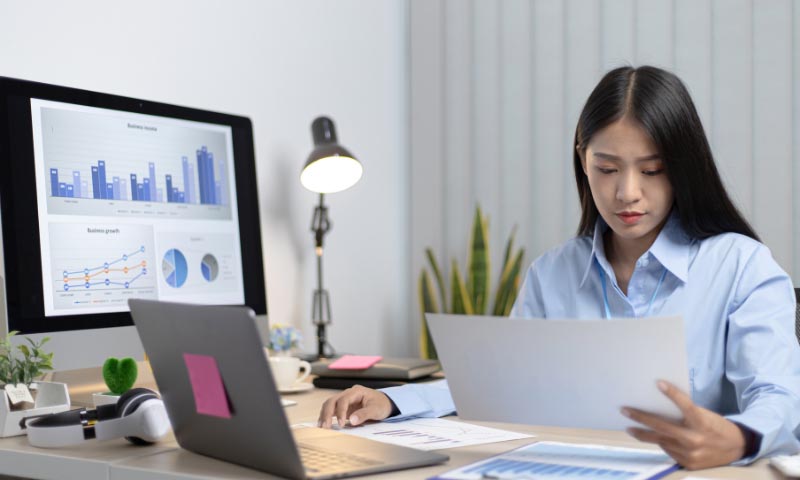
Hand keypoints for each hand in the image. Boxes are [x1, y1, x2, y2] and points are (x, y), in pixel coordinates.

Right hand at [317, 385, 393, 428]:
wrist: (385, 403)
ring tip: (321, 427)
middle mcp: (348, 394)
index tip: (341, 424)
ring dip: (324, 415)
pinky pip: (332, 410)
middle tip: (325, 426)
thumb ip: (364, 414)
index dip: (340, 412)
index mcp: (356, 392)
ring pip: (329, 404)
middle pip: (332, 401)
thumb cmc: (381, 404)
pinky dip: (327, 416)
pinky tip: (323, 424)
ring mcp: (345, 400)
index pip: (343, 400)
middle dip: (327, 413)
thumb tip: (352, 420)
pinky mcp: (343, 407)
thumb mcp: (376, 409)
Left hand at [622, 380, 746, 469]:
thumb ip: (686, 413)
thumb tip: (660, 404)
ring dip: (645, 434)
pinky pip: (669, 451)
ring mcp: (691, 454)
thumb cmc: (716, 426)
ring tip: (631, 428)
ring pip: (661, 441)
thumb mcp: (705, 415)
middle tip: (625, 410)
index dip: (672, 394)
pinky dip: (662, 443)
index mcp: (702, 422)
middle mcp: (696, 439)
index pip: (686, 405)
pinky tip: (654, 438)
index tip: (658, 383)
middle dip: (641, 418)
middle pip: (662, 428)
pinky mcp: (688, 464)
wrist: (737, 449)